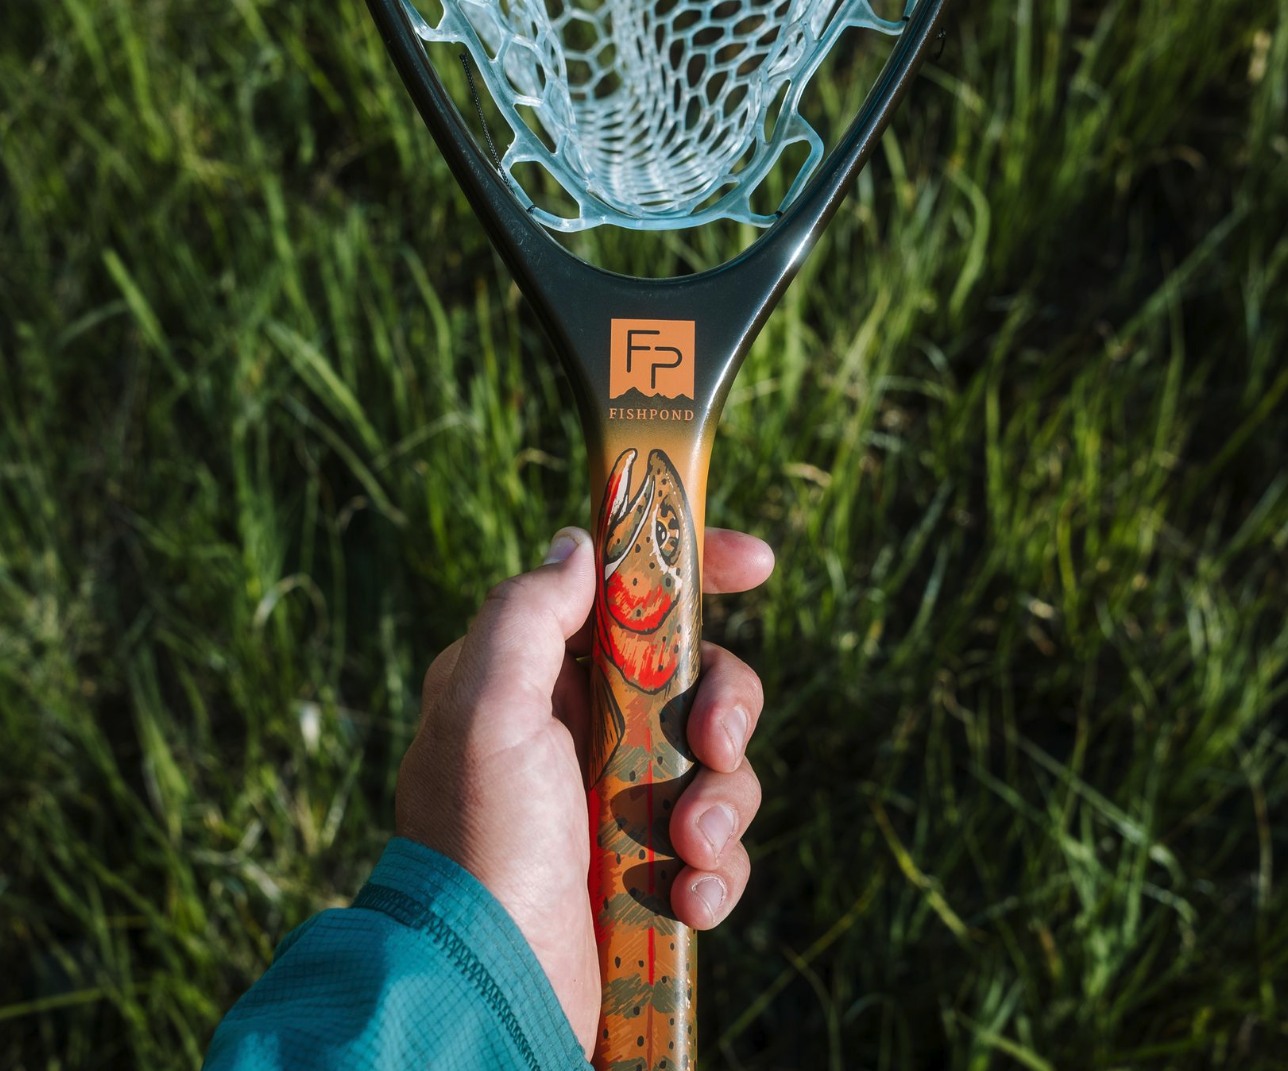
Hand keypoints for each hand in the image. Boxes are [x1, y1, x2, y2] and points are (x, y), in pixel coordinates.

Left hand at [395, 525, 771, 1053]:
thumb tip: (580, 546)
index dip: (693, 569)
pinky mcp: (649, 862)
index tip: (757, 565)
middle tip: (715, 746)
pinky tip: (689, 902)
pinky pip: (718, 842)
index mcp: (534, 677)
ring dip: (721, 804)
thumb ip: (526, 615)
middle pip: (695, 675)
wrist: (492, 991)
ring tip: (688, 852)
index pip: (623, 595)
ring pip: (719, 762)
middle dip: (725, 706)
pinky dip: (717, 869)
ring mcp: (618, 797)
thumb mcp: (485, 712)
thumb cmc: (481, 843)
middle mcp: (578, 728)